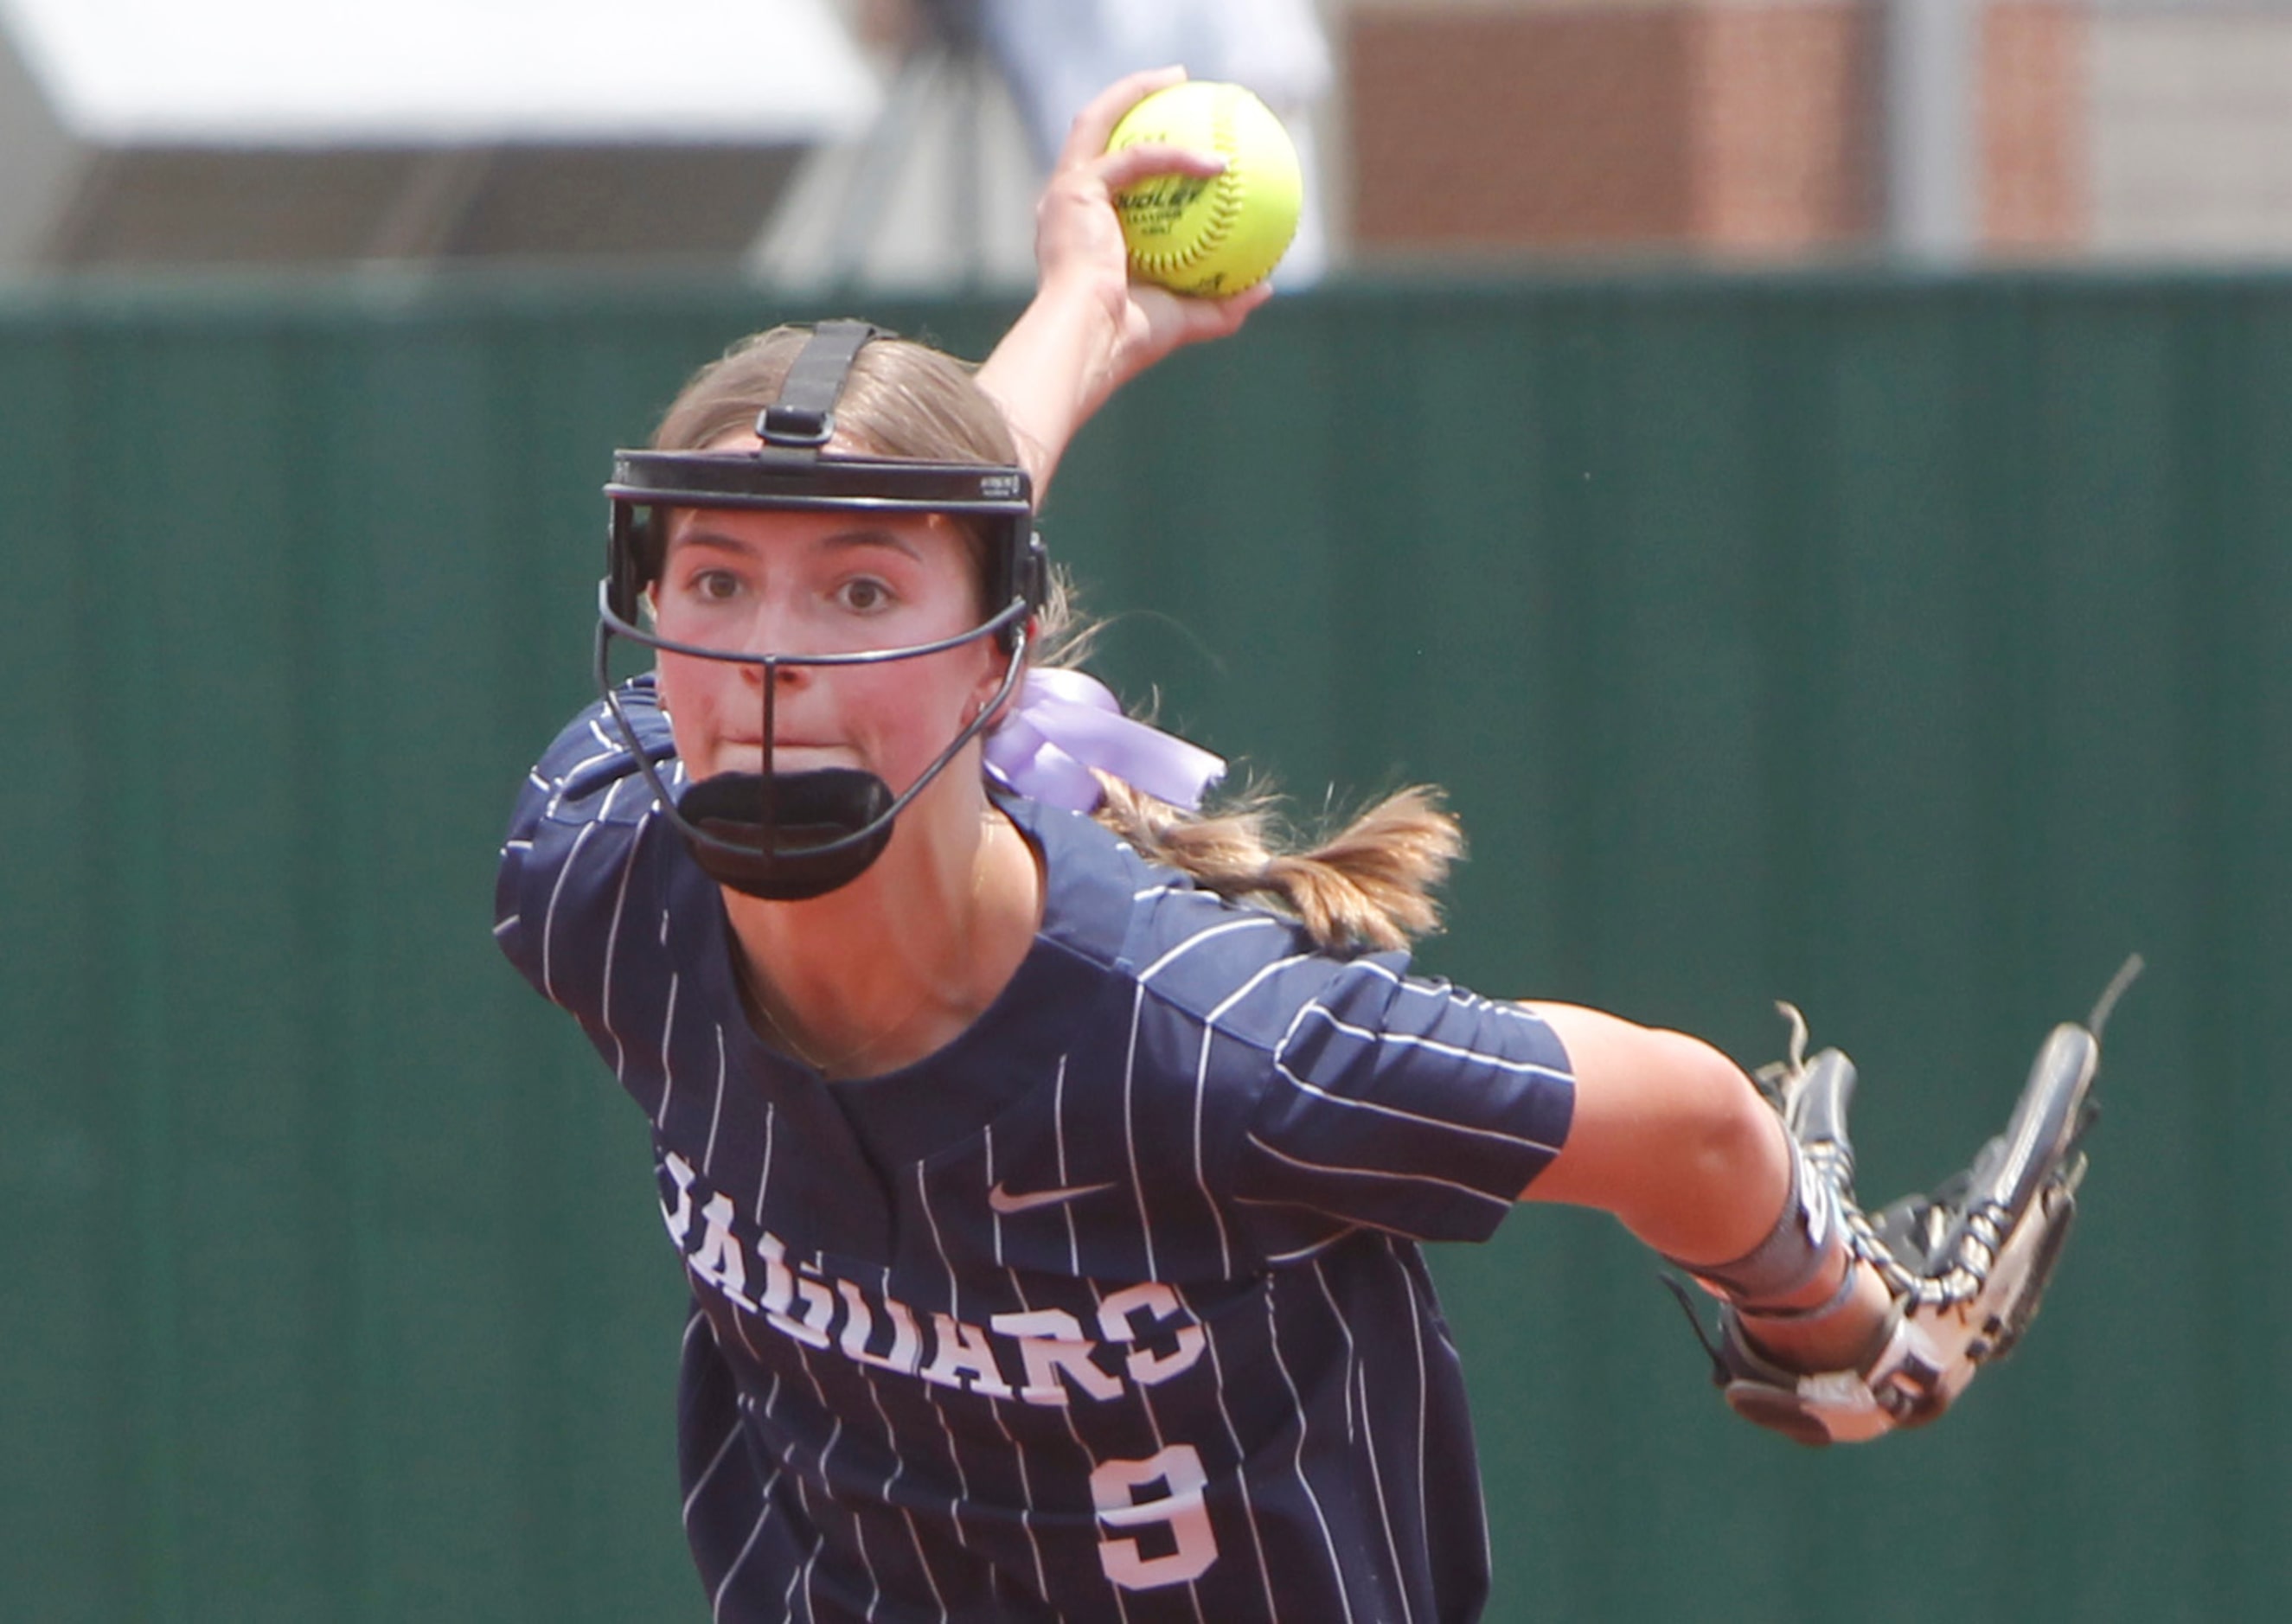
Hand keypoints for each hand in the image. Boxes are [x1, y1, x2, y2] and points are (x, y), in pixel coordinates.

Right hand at [1034, 67, 1273, 399]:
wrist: (1091, 341)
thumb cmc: (1128, 339)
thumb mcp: (1183, 319)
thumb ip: (1222, 303)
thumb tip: (1265, 287)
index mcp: (1081, 231)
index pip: (1108, 176)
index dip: (1138, 147)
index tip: (1176, 135)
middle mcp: (1065, 205)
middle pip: (1093, 131)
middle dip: (1128, 99)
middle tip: (1174, 87)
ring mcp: (1065, 193)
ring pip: (1098, 121)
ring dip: (1135, 91)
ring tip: (1177, 77)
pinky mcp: (1075, 190)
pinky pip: (1134, 158)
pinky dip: (1175, 155)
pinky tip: (1216, 161)